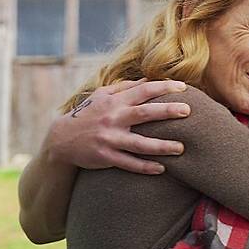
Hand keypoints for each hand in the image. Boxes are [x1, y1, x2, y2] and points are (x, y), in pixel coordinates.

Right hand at [44, 79, 189, 173]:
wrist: (61, 139)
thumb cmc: (87, 114)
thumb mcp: (101, 95)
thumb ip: (125, 87)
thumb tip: (148, 79)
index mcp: (115, 101)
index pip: (143, 90)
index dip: (164, 87)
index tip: (183, 87)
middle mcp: (114, 118)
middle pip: (145, 114)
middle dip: (167, 111)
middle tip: (188, 111)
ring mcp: (110, 138)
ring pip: (139, 144)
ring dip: (161, 146)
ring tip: (181, 148)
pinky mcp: (106, 156)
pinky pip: (128, 163)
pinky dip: (145, 167)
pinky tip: (162, 168)